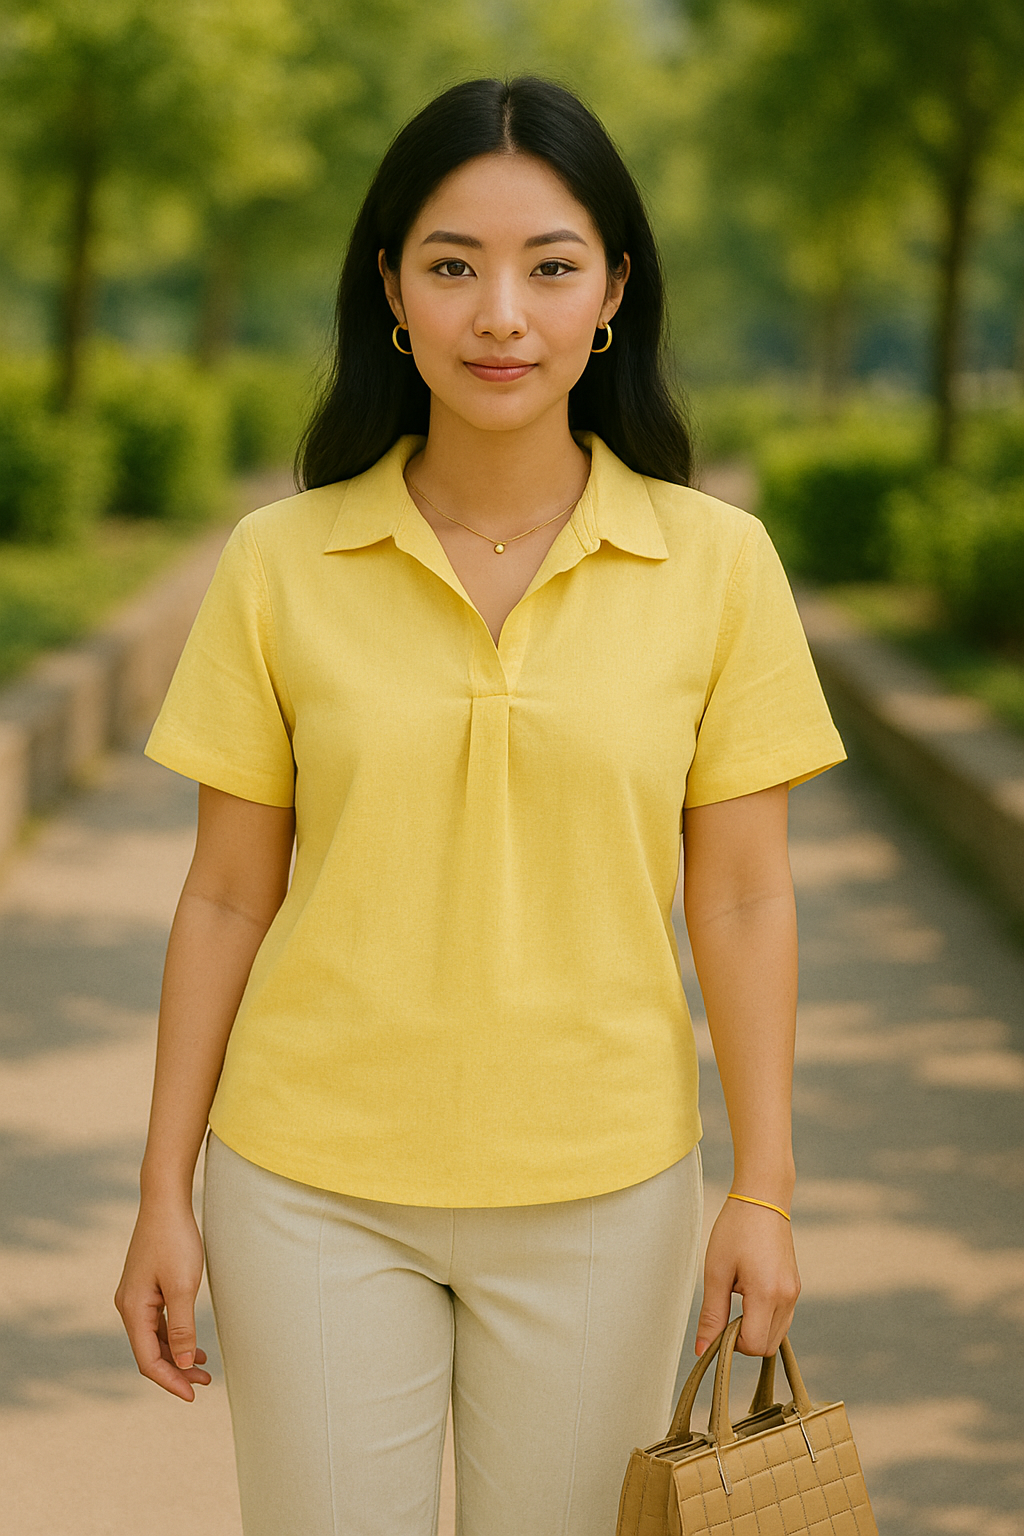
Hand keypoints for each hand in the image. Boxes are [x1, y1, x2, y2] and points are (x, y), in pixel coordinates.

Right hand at [115, 1199, 211, 1400]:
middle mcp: (128, 1306)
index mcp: (133, 1309)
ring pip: (154, 1337)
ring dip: (176, 1354)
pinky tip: (192, 1342)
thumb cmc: (175, 1241)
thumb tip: (180, 1363)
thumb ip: (181, 1327)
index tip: (193, 1394)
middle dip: (176, 1370)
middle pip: (149, 1351)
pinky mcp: (145, 1286)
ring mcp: (135, 1296)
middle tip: (205, 1383)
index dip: (170, 1381)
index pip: (148, 1359)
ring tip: (203, 1367)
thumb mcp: (182, 1286)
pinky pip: (157, 1321)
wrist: (165, 1202)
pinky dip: (173, 1336)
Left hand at [695, 1197, 799, 1356]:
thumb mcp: (716, 1271)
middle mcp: (787, 1298)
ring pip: (776, 1336)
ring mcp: (794, 1293)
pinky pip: (782, 1320)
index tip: (717, 1320)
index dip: (731, 1342)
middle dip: (743, 1339)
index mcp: (767, 1294)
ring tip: (736, 1298)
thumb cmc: (735, 1229)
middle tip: (724, 1310)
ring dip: (754, 1330)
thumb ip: (711, 1314)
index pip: (753, 1345)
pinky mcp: (795, 1287)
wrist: (762, 1199)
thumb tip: (703, 1350)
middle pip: (766, 1346)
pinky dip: (764, 1319)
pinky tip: (748, 1296)